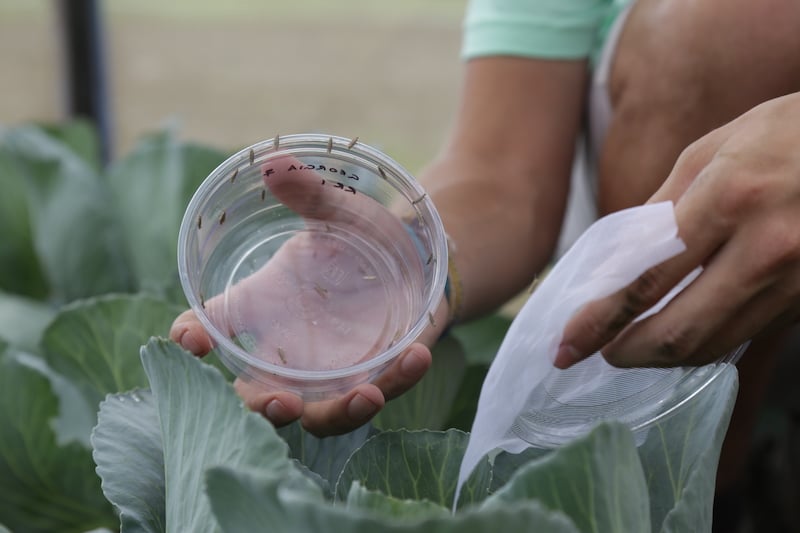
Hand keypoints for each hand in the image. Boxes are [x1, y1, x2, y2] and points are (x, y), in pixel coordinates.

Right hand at [171, 155, 446, 434]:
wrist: (413, 257)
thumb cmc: (358, 239)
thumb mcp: (337, 215)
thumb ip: (310, 197)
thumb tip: (276, 163)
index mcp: (264, 307)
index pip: (214, 328)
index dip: (193, 339)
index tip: (190, 341)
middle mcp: (290, 348)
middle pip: (260, 394)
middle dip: (265, 407)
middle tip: (279, 402)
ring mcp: (334, 369)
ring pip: (322, 412)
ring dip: (339, 412)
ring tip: (366, 395)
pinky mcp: (378, 373)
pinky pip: (385, 387)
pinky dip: (399, 379)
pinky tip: (417, 356)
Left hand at [556, 92, 799, 367]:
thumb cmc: (788, 133)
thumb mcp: (714, 149)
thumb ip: (662, 207)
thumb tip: (619, 259)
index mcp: (729, 199)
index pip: (647, 279)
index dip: (599, 319)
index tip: (567, 343)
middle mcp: (766, 248)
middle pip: (680, 331)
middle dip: (627, 352)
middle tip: (598, 353)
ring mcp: (796, 281)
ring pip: (715, 344)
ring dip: (664, 356)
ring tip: (630, 347)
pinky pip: (746, 334)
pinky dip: (705, 342)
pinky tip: (680, 335)